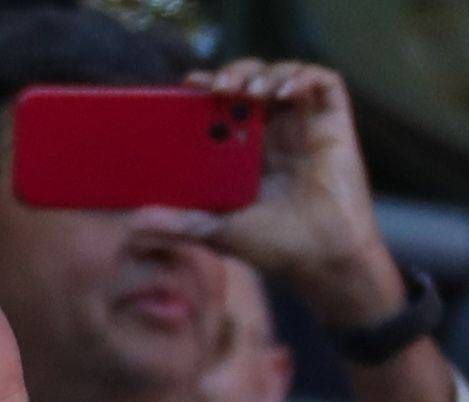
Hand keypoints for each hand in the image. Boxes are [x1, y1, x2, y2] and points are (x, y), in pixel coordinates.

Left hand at [172, 61, 404, 331]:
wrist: (324, 262)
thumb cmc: (278, 249)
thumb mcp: (219, 232)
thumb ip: (180, 223)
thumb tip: (133, 224)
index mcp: (246, 151)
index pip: (223, 106)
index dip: (206, 88)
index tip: (187, 86)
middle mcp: (275, 133)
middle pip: (251, 81)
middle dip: (233, 74)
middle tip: (217, 87)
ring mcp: (305, 126)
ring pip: (283, 74)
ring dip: (264, 72)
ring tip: (250, 90)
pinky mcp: (335, 124)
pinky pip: (323, 82)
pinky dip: (302, 76)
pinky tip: (283, 92)